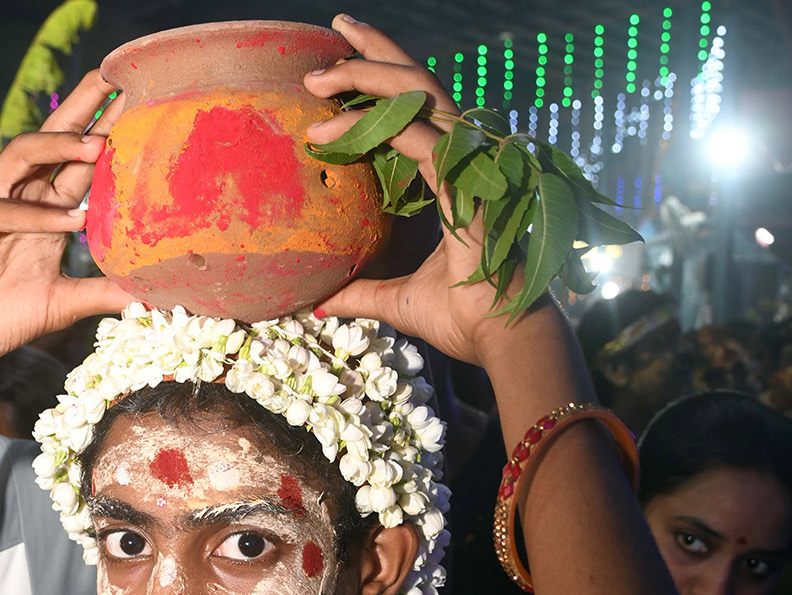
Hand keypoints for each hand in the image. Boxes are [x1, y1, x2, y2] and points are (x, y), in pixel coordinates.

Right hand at [0, 71, 135, 386]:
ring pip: (23, 153)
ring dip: (61, 146)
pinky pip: (2, 209)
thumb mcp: (66, 303)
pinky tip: (70, 219)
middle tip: (117, 77)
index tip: (142, 106)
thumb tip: (153, 298)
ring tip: (100, 144)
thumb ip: (105, 292)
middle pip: (53, 137)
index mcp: (45, 209)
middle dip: (83, 104)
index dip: (108, 132)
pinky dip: (36, 215)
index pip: (81, 162)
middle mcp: (18, 194)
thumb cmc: (1, 318)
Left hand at [305, 16, 544, 366]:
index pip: (419, 108)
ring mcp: (471, 166)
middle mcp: (468, 159)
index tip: (343, 61)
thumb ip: (361, 292)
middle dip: (374, 52)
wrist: (503, 340)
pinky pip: (414, 138)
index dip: (386, 74)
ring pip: (416, 97)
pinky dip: (369, 128)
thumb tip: (323, 302)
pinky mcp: (467, 184)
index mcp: (457, 173)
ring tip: (315, 76)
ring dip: (363, 79)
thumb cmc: (466, 318)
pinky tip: (326, 130)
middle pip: (419, 84)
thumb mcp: (398, 300)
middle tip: (332, 31)